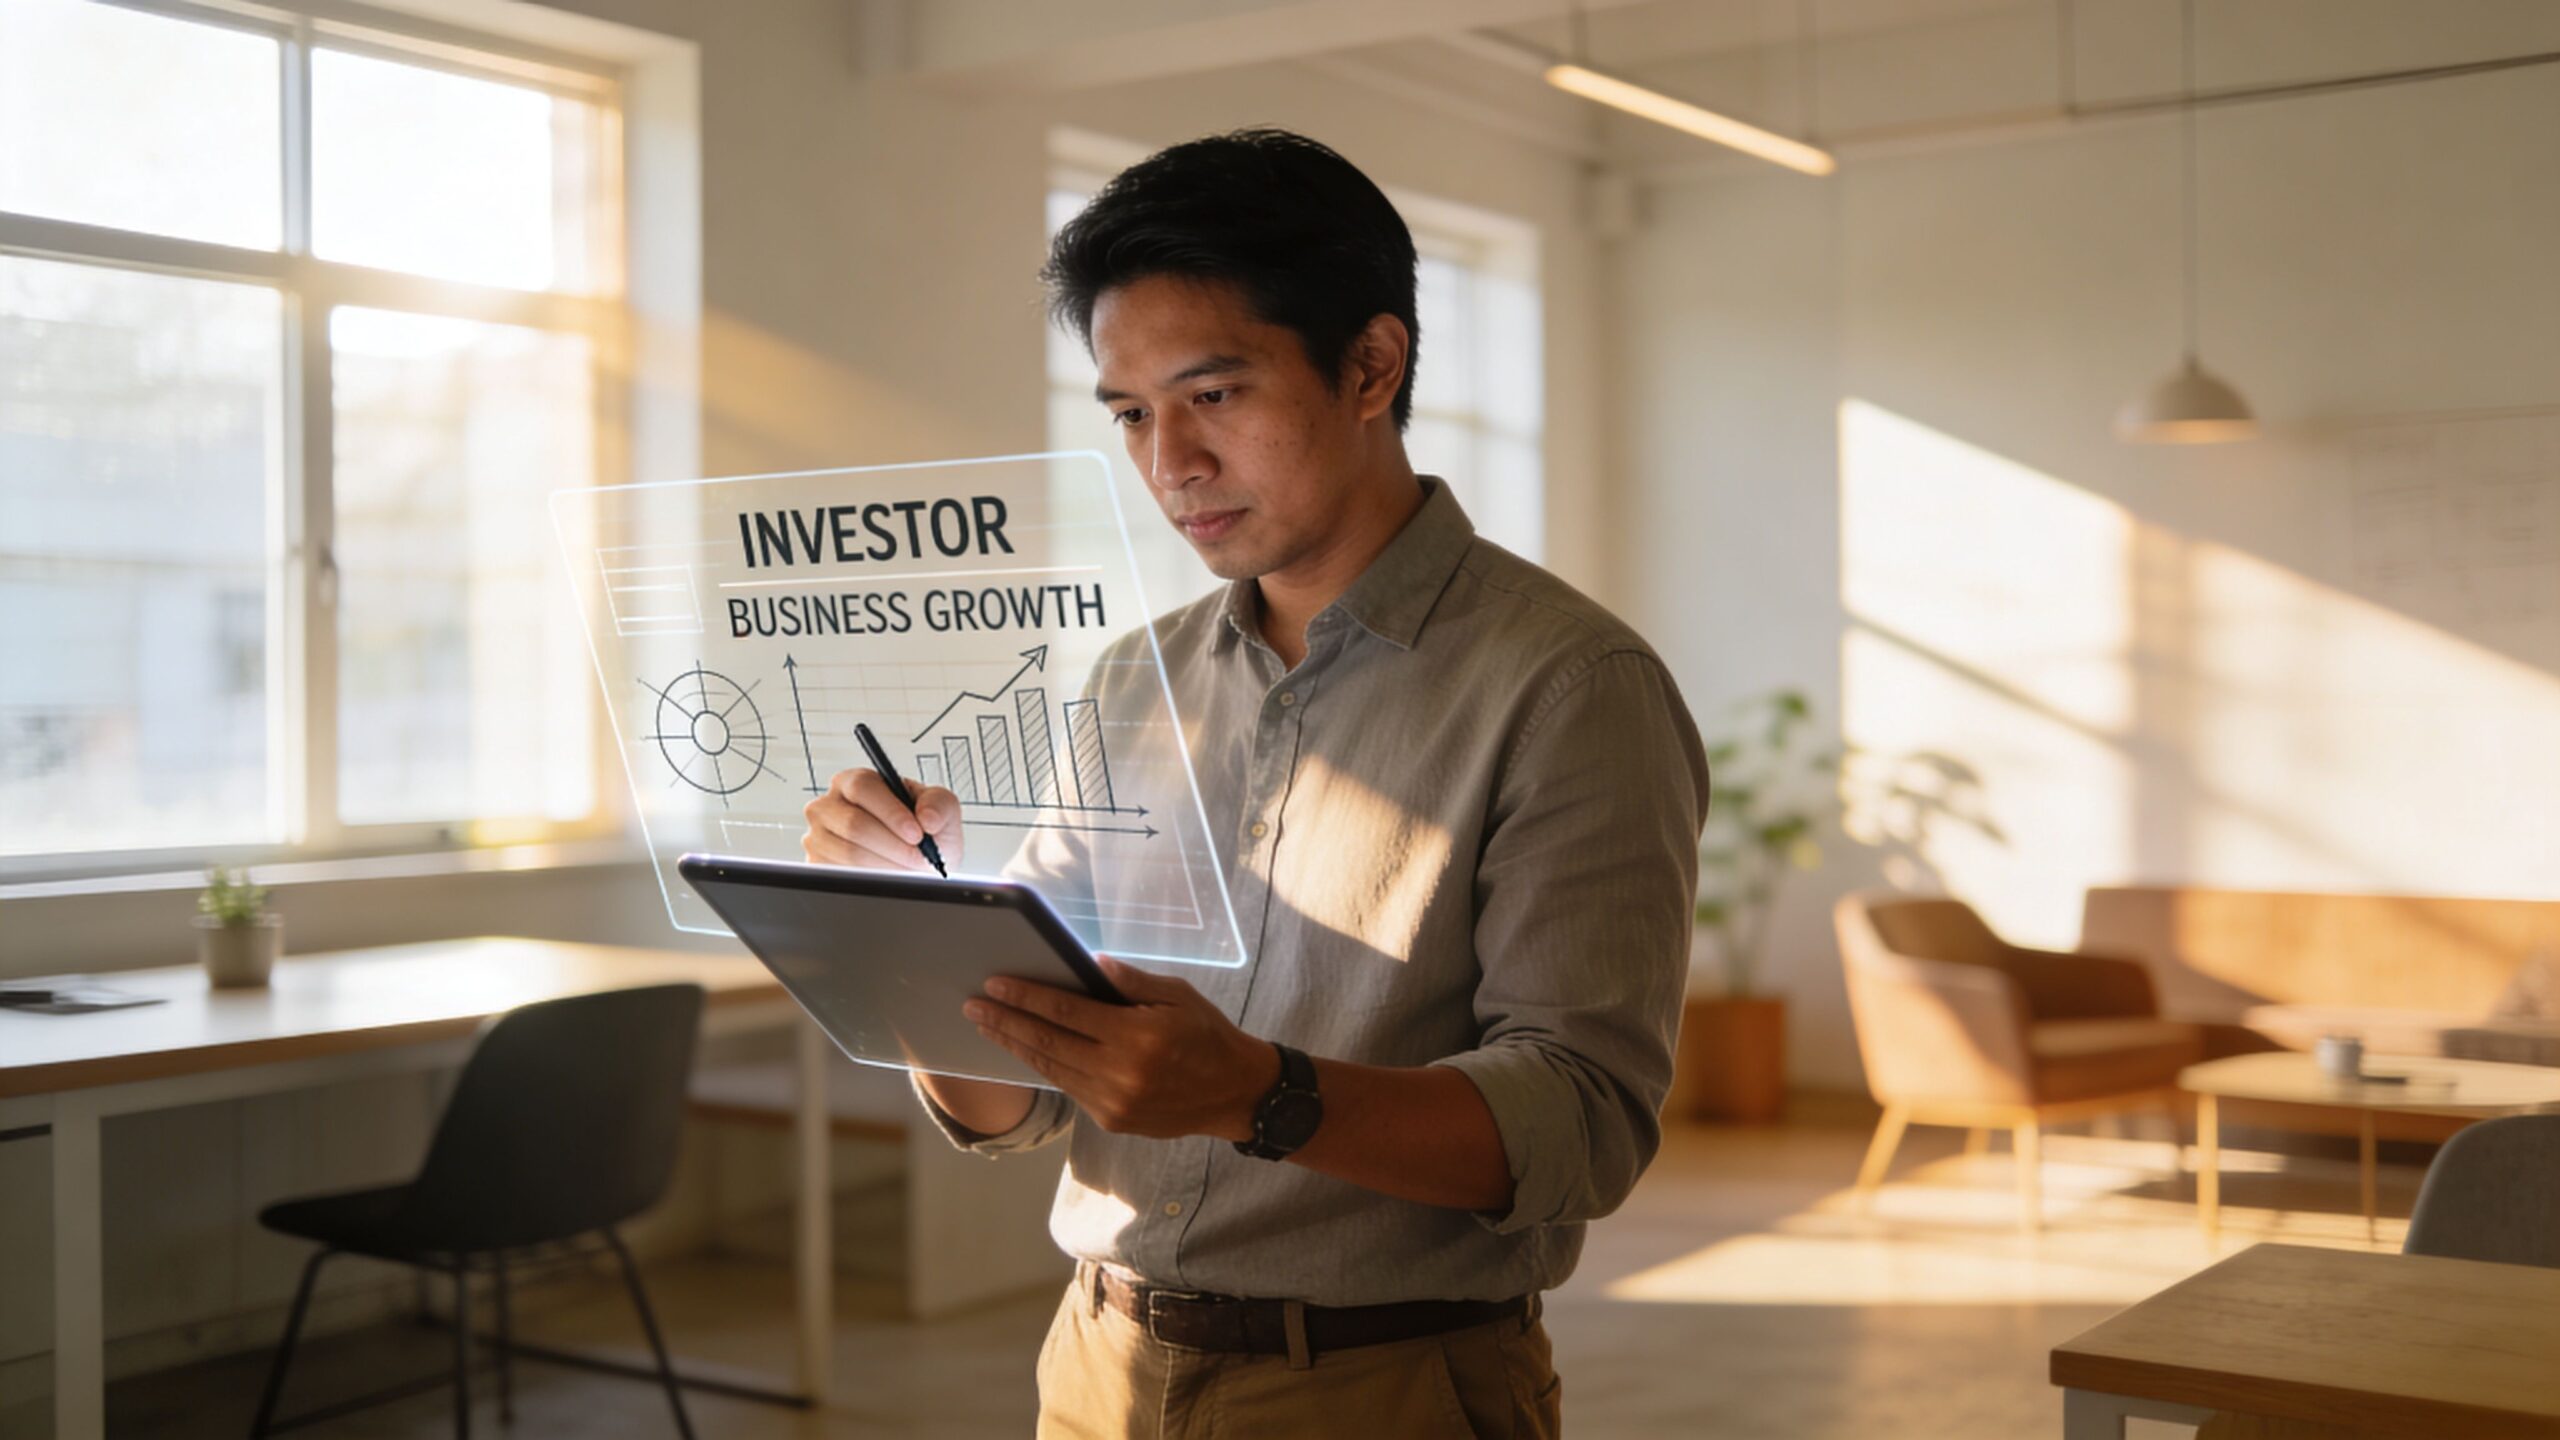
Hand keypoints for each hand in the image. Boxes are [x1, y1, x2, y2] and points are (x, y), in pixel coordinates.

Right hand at [803, 766, 963, 871]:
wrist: (917, 864)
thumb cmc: (924, 832)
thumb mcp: (941, 809)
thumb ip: (939, 804)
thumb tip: (927, 818)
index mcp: (855, 782)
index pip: (863, 787)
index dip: (891, 812)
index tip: (917, 834)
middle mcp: (829, 806)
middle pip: (854, 824)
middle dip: (894, 845)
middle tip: (920, 858)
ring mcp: (818, 837)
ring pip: (850, 854)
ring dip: (888, 866)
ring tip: (910, 869)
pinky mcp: (817, 865)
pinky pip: (842, 876)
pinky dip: (873, 880)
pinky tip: (890, 877)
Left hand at [965, 958, 1280, 1140]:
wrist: (1235, 1094)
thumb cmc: (1208, 1035)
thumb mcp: (1178, 995)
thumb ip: (1131, 982)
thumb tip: (1088, 964)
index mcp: (1136, 1036)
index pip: (1066, 1011)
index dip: (1026, 997)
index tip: (995, 984)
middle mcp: (1120, 1073)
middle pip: (1047, 1042)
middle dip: (1006, 1022)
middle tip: (973, 1006)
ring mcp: (1113, 1102)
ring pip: (1051, 1070)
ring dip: (1016, 1047)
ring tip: (989, 1027)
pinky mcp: (1112, 1120)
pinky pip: (1070, 1089)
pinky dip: (1045, 1068)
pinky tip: (1028, 1050)